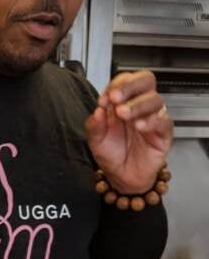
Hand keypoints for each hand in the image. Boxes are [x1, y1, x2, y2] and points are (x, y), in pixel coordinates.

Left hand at [86, 70, 172, 194]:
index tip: (105, 98)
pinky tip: (140, 126)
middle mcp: (140, 106)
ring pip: (155, 99)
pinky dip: (152, 121)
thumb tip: (98, 110)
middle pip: (145, 81)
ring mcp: (153, 117)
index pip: (125, 80)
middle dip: (130, 86)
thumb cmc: (111, 154)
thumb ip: (94, 125)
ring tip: (123, 114)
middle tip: (116, 98)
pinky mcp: (163, 133)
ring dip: (137, 105)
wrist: (121, 177)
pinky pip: (164, 121)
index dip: (116, 85)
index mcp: (123, 102)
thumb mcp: (95, 140)